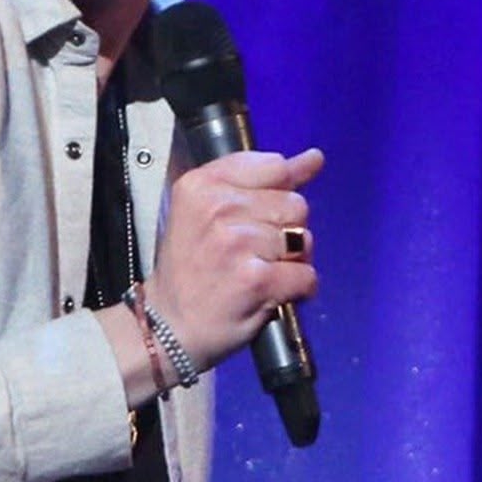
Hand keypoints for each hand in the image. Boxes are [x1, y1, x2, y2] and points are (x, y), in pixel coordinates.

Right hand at [141, 148, 322, 373]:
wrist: (168, 324)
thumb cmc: (191, 266)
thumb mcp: (208, 211)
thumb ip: (261, 182)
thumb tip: (313, 158)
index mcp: (200, 184)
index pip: (274, 167)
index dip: (276, 194)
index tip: (254, 216)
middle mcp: (216, 207)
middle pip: (294, 204)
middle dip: (285, 229)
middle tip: (250, 252)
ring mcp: (236, 243)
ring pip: (304, 239)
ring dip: (290, 260)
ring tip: (256, 272)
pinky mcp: (256, 279)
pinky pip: (307, 276)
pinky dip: (297, 289)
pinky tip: (270, 293)